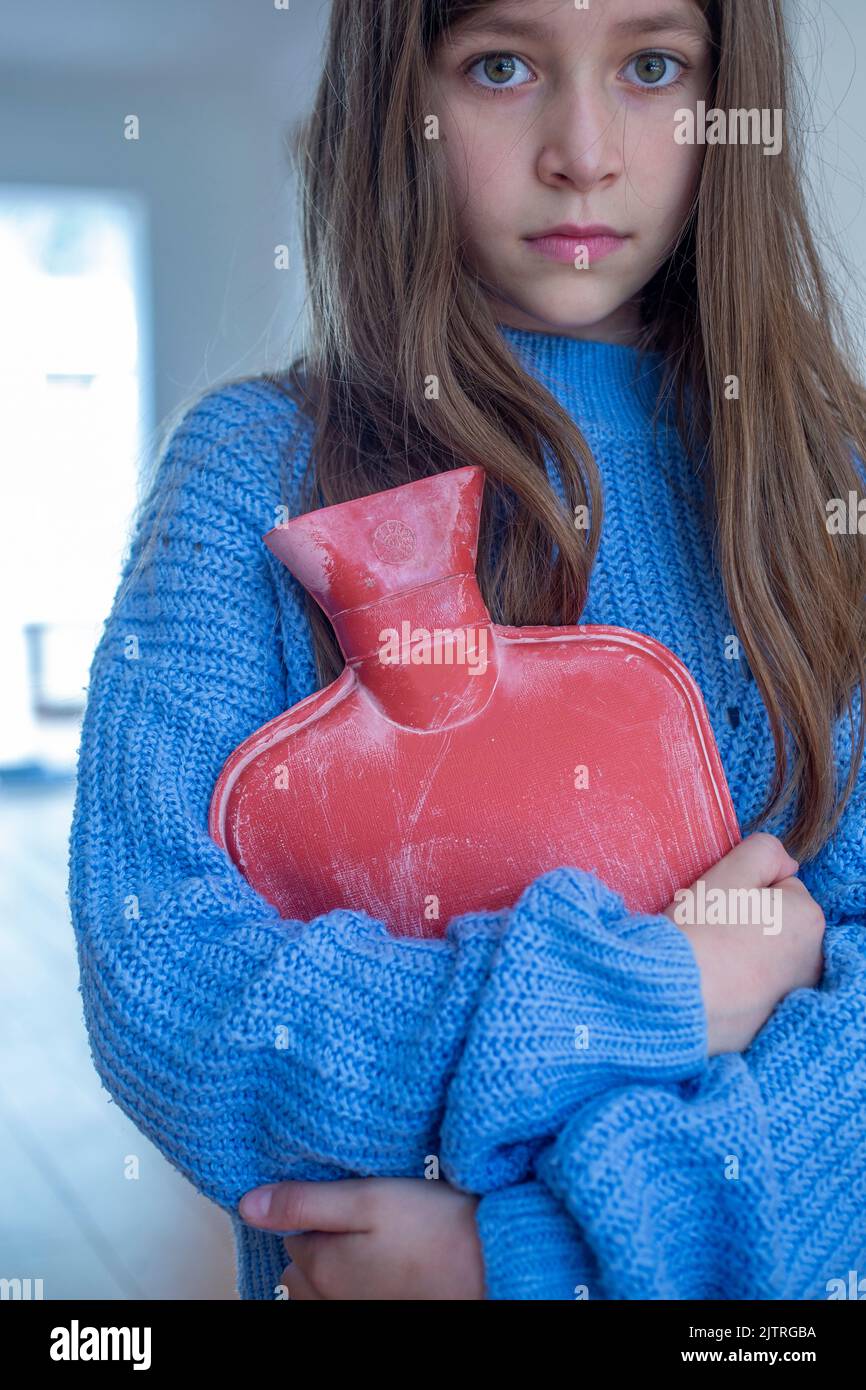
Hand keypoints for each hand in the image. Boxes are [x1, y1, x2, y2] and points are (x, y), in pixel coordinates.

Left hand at [238, 1177, 485, 1299]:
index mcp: (318, 1266)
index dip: (317, 1205)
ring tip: (378, 1238)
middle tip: (364, 1213)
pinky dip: (360, 1281)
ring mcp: (355, 1312)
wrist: (494, 1266)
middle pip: (302, 1263)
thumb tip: (246, 1205)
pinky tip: (391, 1262)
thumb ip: (304, 1202)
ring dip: (339, 1262)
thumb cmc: (437, 1228)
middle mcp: (329, 1299)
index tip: (346, 1192)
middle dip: (321, 1238)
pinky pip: (349, 1297)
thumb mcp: (368, 1198)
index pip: (292, 1229)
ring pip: (324, 1285)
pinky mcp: (381, 1311)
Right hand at [663, 832, 825, 1054]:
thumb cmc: (700, 930)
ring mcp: (792, 994)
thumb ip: (764, 850)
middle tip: (713, 929)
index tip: (719, 903)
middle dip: (749, 920)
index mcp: (808, 918)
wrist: (670, 997)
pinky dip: (737, 984)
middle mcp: (812, 960)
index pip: (777, 885)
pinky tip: (714, 983)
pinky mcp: (769, 1020)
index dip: (743, 888)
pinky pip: (753, 988)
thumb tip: (783, 863)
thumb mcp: (730, 870)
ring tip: (711, 957)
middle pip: (775, 920)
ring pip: (765, 954)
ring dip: (745, 952)